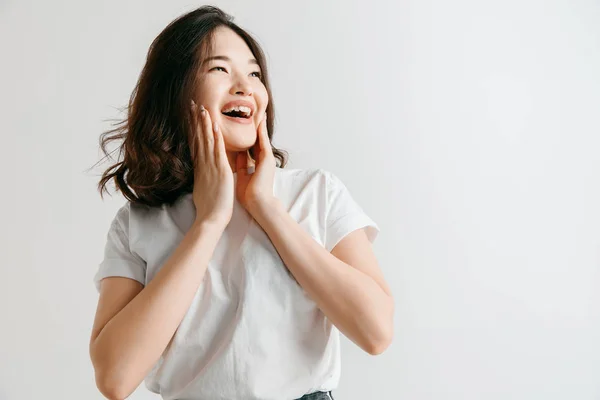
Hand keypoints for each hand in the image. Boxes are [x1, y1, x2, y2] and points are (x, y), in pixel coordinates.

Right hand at [190, 101, 233, 226]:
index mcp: (201, 168)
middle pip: (198, 138)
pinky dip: (215, 137)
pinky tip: (214, 125)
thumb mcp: (202, 189)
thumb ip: (202, 179)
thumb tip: (201, 176)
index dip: (194, 129)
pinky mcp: (220, 170)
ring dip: (204, 124)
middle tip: (193, 105)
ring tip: (202, 108)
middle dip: (196, 121)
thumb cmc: (209, 207)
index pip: (196, 144)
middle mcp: (203, 164)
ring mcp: (211, 166)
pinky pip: (217, 149)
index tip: (191, 117)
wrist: (211, 218)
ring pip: (206, 140)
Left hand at [235, 113, 276, 214]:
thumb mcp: (242, 177)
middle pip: (258, 139)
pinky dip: (262, 130)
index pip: (251, 147)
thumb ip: (241, 165)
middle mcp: (263, 160)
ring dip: (261, 125)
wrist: (258, 203)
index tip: (244, 126)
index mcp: (256, 165)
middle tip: (256, 113)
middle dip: (257, 127)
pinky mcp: (267, 159)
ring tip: (261, 112)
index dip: (248, 136)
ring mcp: (266, 159)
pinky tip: (260, 120)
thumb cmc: (249, 195)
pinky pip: (264, 141)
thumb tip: (238, 155)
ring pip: (262, 138)